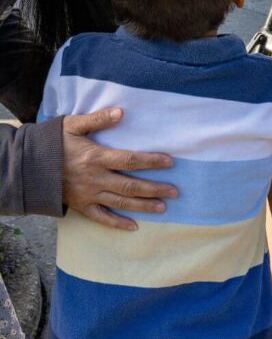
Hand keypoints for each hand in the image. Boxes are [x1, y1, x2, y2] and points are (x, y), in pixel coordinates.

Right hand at [62, 108, 176, 230]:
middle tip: (175, 192)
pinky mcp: (82, 206)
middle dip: (154, 189)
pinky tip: (134, 227)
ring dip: (144, 206)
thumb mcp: (73, 124)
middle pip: (130, 186)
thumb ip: (98, 119)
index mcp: (96, 157)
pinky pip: (102, 218)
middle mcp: (95, 178)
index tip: (170, 162)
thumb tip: (121, 111)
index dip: (151, 161)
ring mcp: (89, 195)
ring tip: (163, 207)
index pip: (130, 160)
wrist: (30, 166)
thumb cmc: (54, 142)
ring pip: (121, 203)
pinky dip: (118, 224)